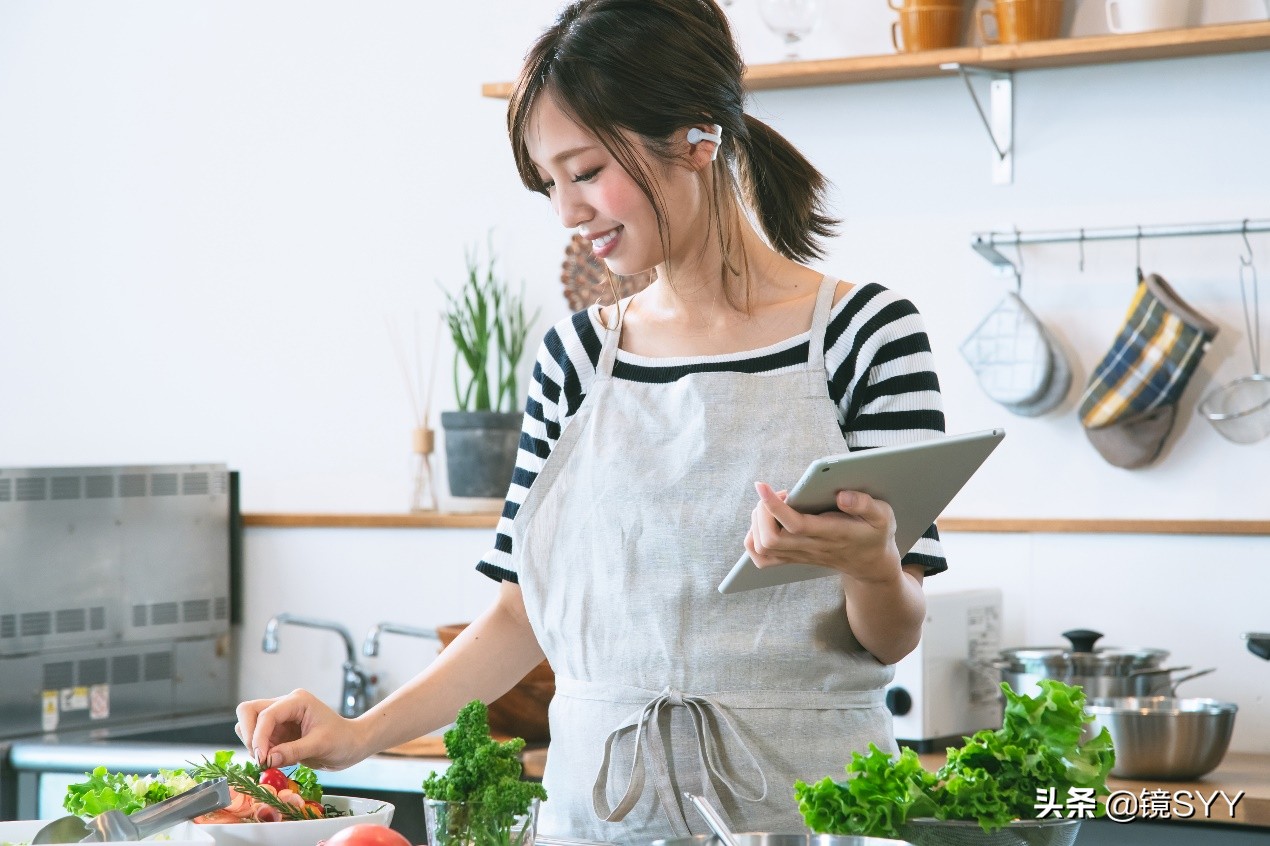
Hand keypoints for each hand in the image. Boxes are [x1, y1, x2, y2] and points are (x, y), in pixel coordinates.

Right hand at [235, 689, 363, 770]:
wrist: (352, 744)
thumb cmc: (343, 740)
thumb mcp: (320, 745)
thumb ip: (293, 751)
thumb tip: (267, 759)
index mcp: (297, 701)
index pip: (266, 714)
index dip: (259, 737)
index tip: (261, 758)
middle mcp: (285, 705)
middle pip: (249, 711)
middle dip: (249, 735)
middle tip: (260, 757)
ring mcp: (280, 718)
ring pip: (249, 724)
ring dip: (253, 743)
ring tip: (269, 759)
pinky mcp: (278, 732)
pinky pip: (258, 739)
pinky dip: (260, 750)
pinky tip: (276, 759)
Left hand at [744, 481, 901, 582]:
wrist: (871, 564)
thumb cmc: (875, 534)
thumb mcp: (882, 516)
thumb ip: (865, 504)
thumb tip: (842, 495)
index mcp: (831, 534)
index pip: (795, 525)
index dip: (774, 506)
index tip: (762, 486)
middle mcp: (811, 547)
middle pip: (770, 539)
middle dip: (762, 511)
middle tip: (776, 493)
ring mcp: (800, 555)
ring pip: (762, 548)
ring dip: (757, 522)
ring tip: (771, 505)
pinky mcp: (793, 558)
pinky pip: (762, 557)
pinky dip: (753, 539)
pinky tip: (763, 522)